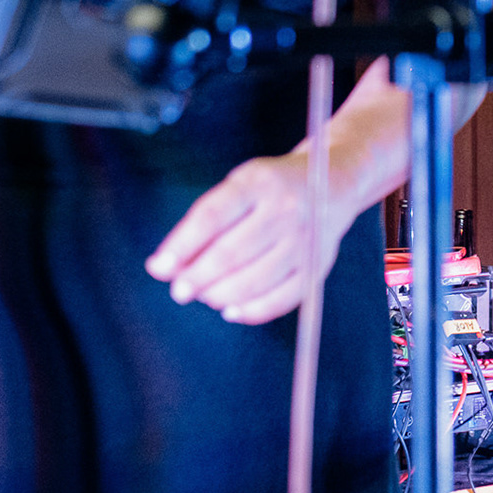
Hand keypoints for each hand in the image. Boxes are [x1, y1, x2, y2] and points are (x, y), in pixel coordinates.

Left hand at [145, 150, 343, 324]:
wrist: (334, 182)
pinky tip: (232, 308)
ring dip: (219, 295)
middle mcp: (287, 209)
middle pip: (231, 253)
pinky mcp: (318, 265)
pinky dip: (251, 310)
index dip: (182, 245)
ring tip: (205, 295)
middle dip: (197, 278)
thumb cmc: (273, 188)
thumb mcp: (240, 186)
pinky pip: (281, 299)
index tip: (159, 267)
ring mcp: (305, 240)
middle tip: (180, 291)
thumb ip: (202, 222)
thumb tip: (161, 267)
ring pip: (253, 281)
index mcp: (260, 182)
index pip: (212, 216)